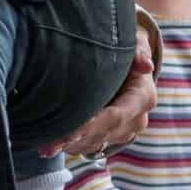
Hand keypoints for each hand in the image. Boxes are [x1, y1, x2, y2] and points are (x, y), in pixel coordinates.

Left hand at [42, 34, 154, 159]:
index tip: (68, 130)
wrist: (128, 63)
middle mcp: (137, 120)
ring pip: (95, 144)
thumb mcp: (133, 43)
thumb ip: (138, 51)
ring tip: (44, 147)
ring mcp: (124, 132)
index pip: (116, 116)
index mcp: (143, 98)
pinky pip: (90, 146)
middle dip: (74, 140)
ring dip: (69, 146)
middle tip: (46, 146)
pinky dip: (71, 146)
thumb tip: (146, 66)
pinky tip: (50, 145)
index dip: (91, 125)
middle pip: (102, 134)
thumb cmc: (125, 49)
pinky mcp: (112, 138)